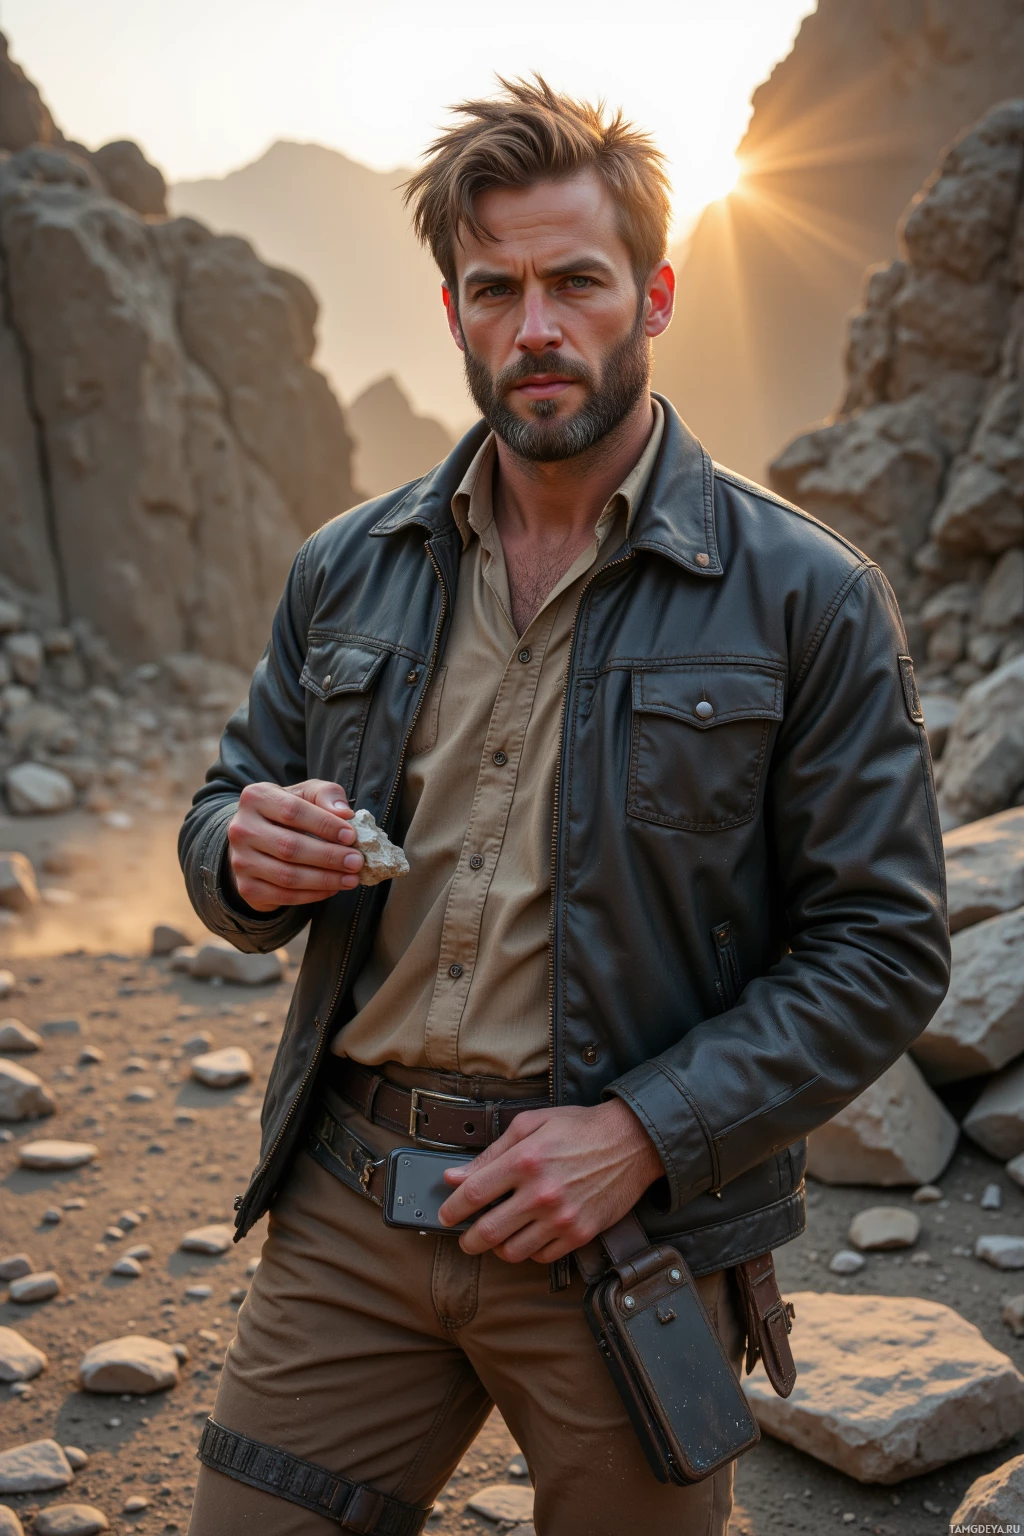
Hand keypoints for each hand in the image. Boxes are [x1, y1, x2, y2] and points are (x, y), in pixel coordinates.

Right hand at [226, 779, 364, 910]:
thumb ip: (326, 795)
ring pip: (287, 876)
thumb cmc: (289, 812)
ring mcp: (241, 861)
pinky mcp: (247, 887)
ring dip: (325, 879)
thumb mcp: (307, 794)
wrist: (258, 840)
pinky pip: (284, 896)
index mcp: (255, 798)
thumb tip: (344, 813)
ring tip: (352, 878)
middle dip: (329, 856)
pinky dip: (313, 895)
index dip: (324, 825)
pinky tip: (333, 888)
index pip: (293, 811)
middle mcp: (241, 829)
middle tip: (356, 861)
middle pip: (290, 846)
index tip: (351, 836)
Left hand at [437, 1098, 663, 1263]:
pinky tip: (528, 1235)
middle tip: (465, 1238)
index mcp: (525, 1160)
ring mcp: (561, 1217)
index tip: (446, 1215)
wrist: (630, 1142)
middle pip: (487, 1232)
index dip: (452, 1209)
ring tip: (497, 1237)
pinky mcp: (579, 1233)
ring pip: (513, 1251)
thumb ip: (492, 1153)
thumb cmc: (579, 1129)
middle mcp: (541, 1193)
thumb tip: (457, 1176)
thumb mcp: (531, 1125)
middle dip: (468, 1240)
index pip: (474, 1195)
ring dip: (497, 1248)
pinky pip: (542, 1256)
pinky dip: (529, 1251)